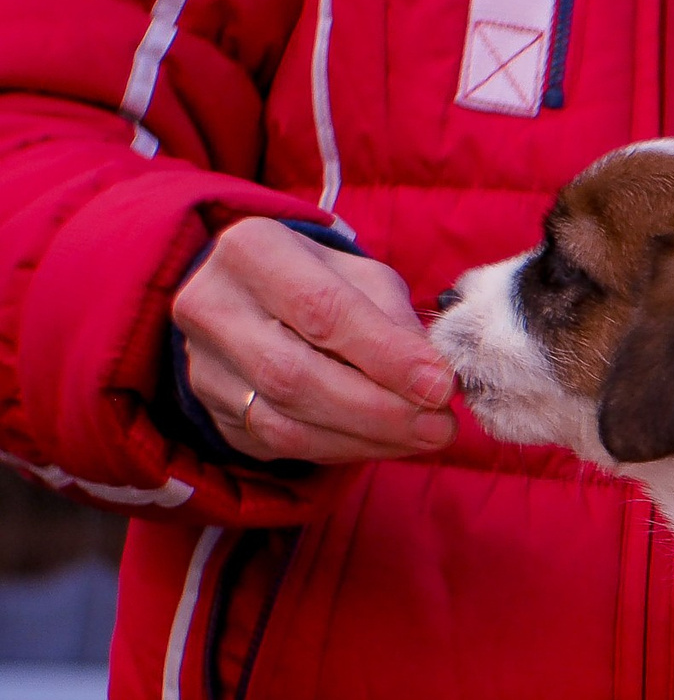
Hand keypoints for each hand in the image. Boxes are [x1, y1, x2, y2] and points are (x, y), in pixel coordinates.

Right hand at [171, 219, 455, 462]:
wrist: (251, 299)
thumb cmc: (321, 281)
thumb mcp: (362, 278)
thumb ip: (395, 321)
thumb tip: (433, 377)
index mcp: (252, 250)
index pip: (321, 310)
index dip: (387, 356)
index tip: (441, 385)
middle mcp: (212, 306)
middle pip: (294, 374)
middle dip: (380, 409)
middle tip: (441, 424)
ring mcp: (205, 365)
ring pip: (285, 421)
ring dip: (368, 438)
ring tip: (426, 436)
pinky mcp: (216, 412)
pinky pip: (282, 445)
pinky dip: (345, 449)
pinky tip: (387, 442)